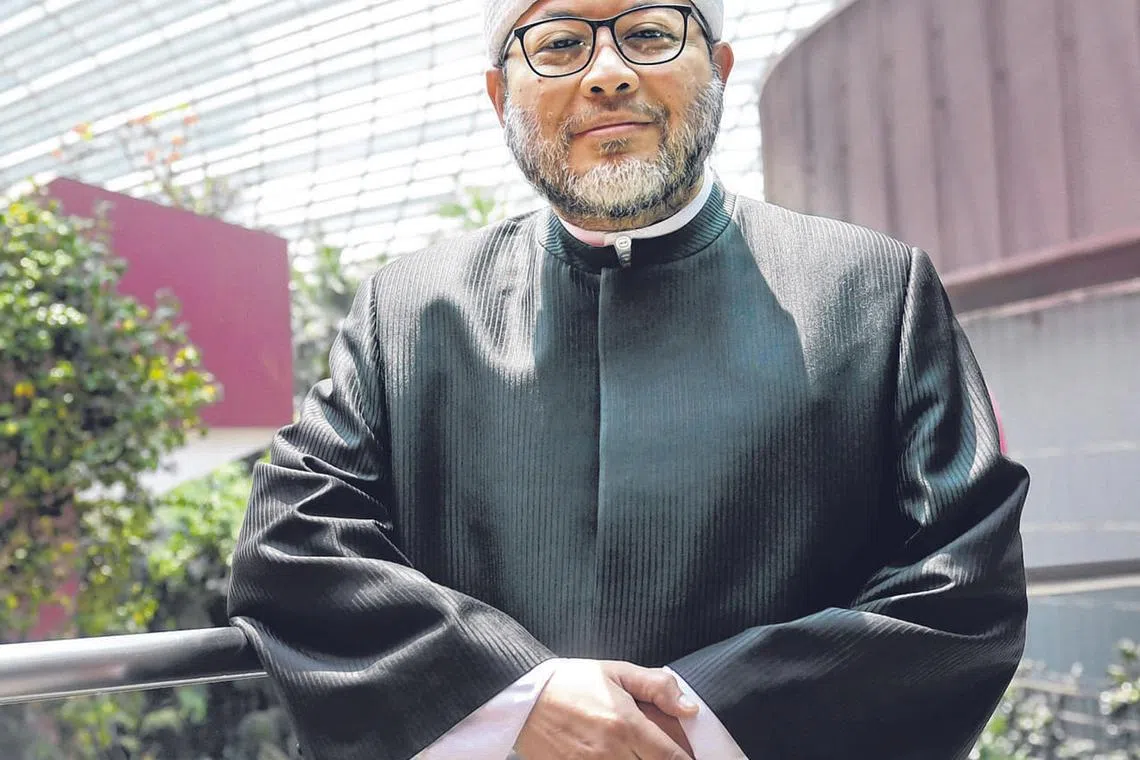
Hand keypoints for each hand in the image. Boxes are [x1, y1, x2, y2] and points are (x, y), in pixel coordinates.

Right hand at [513, 659, 697, 759]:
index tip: (689, 757)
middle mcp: (611, 752)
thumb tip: (689, 708)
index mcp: (626, 725)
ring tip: (636, 752)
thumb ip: (657, 686)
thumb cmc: (571, 682)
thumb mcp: (616, 672)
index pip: (671, 758)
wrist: (524, 697)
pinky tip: (617, 757)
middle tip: (662, 752)